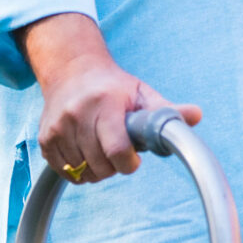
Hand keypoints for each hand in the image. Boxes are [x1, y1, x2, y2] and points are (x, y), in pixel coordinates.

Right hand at [19, 13, 199, 186]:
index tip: (133, 159)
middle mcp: (78, 113)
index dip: (128, 163)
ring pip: (82, 172)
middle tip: (118, 152)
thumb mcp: (142, 93)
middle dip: (113, 166)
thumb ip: (167, 110)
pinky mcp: (45, 138)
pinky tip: (86, 152)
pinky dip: (78, 170)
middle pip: (100, 166)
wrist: (72, 70)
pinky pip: (65, 171)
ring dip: (96, 170)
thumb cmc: (114, 87)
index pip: (116, 150)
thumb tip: (197, 115)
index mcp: (106, 102)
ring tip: (102, 149)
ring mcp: (58, 126)